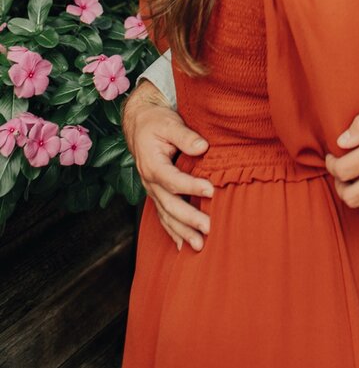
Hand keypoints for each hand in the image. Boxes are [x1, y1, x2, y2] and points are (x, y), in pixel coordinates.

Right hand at [122, 80, 212, 251]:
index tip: (211, 190)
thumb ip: (185, 136)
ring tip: (199, 245)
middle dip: (188, 219)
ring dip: (182, 231)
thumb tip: (203, 147)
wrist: (139, 123)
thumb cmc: (156, 121)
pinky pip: (163, 216)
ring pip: (166, 215)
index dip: (192, 187)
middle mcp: (150, 181)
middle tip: (209, 228)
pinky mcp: (156, 193)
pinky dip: (173, 231)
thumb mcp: (169, 122)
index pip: (173, 180)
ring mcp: (152, 190)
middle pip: (169, 205)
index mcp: (152, 164)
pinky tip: (183, 244)